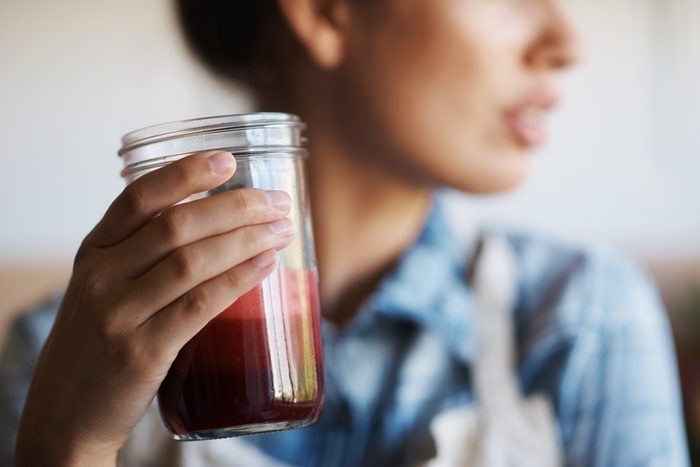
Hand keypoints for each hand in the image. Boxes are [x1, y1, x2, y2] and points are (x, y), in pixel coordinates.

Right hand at [15, 151, 293, 465]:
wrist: (67, 410)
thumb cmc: (100, 340)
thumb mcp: (104, 286)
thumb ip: (143, 252)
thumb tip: (215, 218)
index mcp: (94, 251)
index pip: (138, 197)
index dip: (185, 173)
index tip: (228, 160)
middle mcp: (101, 276)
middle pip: (176, 225)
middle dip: (236, 207)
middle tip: (277, 202)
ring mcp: (119, 315)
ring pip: (192, 262)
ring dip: (246, 240)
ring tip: (281, 230)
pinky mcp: (142, 352)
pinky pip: (199, 306)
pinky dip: (237, 281)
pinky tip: (265, 266)